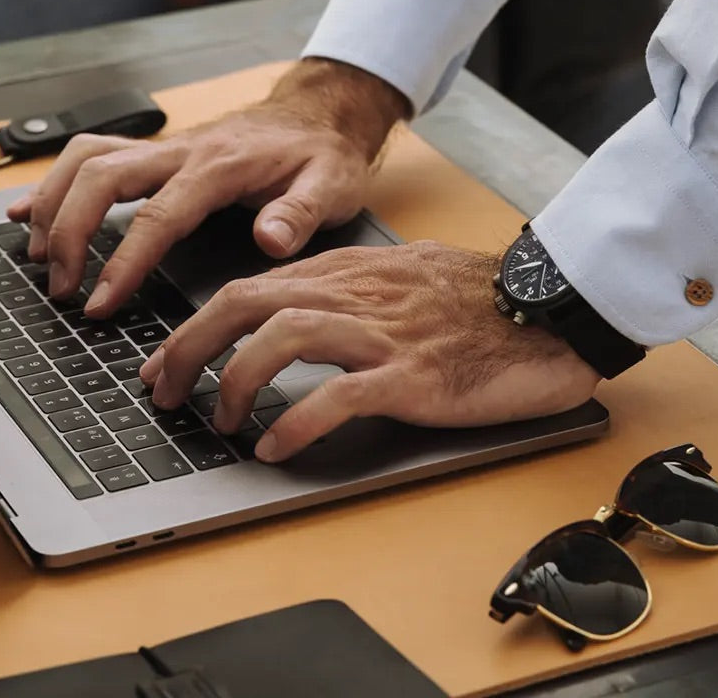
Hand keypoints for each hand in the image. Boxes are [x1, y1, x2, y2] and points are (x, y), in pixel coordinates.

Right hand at [7, 58, 409, 313]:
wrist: (318, 115)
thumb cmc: (321, 155)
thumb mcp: (331, 185)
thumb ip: (301, 213)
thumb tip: (269, 239)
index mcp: (220, 166)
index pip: (158, 215)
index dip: (124, 261)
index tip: (100, 302)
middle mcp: (182, 151)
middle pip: (101, 176)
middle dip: (70, 231)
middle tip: (62, 288)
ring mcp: (164, 149)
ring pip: (85, 158)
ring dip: (53, 203)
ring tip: (38, 256)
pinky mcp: (155, 153)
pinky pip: (92, 156)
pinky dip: (55, 182)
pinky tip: (30, 211)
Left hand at [137, 240, 601, 462]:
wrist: (552, 307)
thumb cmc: (481, 298)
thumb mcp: (404, 276)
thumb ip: (348, 290)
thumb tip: (294, 315)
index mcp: (349, 271)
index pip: (250, 287)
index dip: (196, 325)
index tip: (167, 360)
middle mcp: (356, 294)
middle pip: (247, 303)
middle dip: (190, 346)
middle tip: (164, 391)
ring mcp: (385, 333)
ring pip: (282, 338)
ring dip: (235, 382)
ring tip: (221, 423)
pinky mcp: (415, 376)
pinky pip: (339, 395)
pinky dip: (296, 422)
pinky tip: (276, 447)